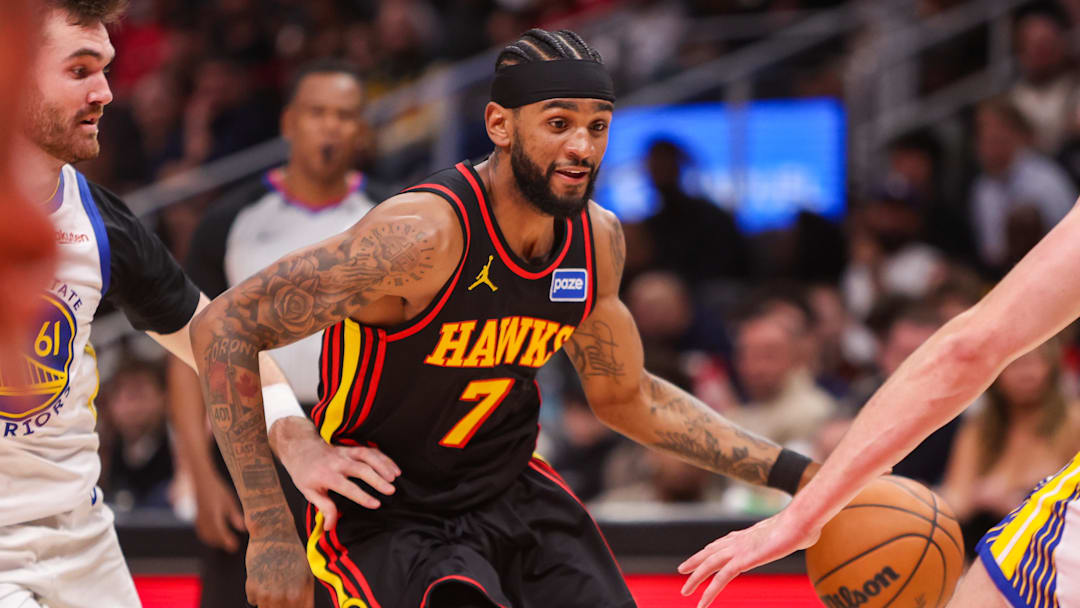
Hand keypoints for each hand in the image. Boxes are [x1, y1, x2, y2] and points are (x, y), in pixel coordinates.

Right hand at [193, 470, 245, 552]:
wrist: (200, 480)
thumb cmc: (216, 489)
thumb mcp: (229, 501)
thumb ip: (235, 516)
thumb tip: (243, 528)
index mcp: (213, 513)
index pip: (220, 532)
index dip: (227, 541)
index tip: (235, 547)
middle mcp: (204, 518)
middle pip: (212, 537)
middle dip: (222, 543)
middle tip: (232, 546)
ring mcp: (198, 519)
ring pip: (205, 536)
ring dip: (215, 542)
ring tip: (226, 542)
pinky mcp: (196, 518)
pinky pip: (201, 532)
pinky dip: (208, 537)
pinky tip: (216, 537)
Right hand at [245, 536, 312, 607]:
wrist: (273, 533)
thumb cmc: (292, 552)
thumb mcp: (306, 573)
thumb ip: (305, 596)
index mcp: (298, 595)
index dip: (296, 607)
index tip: (293, 602)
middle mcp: (281, 598)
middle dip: (282, 606)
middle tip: (280, 587)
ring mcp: (265, 594)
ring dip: (269, 602)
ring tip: (274, 583)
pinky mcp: (251, 588)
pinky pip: (254, 601)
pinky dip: (258, 593)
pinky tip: (263, 577)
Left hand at [270, 417, 400, 529]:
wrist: (301, 448)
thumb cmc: (305, 473)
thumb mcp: (309, 493)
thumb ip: (324, 508)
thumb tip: (331, 527)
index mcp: (326, 475)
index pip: (346, 487)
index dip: (362, 496)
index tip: (376, 504)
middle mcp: (338, 462)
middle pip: (360, 469)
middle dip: (377, 479)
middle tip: (391, 490)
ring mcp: (346, 453)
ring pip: (367, 456)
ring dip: (383, 465)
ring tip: (395, 477)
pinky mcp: (352, 448)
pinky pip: (370, 450)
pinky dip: (383, 458)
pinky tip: (394, 468)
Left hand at [678, 509, 820, 607]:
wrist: (801, 520)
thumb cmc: (804, 524)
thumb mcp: (796, 532)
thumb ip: (794, 536)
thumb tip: (808, 534)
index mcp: (749, 534)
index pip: (723, 541)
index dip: (711, 549)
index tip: (703, 554)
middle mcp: (739, 540)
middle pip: (710, 551)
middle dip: (695, 561)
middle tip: (682, 570)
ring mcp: (738, 549)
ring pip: (709, 566)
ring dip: (695, 579)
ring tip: (685, 591)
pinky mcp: (742, 561)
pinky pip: (720, 579)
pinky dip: (708, 592)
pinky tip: (701, 603)